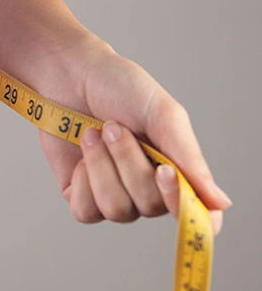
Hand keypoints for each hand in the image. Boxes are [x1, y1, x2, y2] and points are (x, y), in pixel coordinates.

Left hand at [34, 42, 230, 234]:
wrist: (71, 74)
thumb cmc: (120, 88)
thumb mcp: (163, 115)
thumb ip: (189, 158)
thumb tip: (220, 203)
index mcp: (175, 170)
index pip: (193, 216)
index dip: (186, 210)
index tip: (164, 173)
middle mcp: (145, 189)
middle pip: (149, 206)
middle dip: (129, 162)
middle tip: (115, 127)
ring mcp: (112, 194)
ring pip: (116, 209)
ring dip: (102, 166)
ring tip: (95, 133)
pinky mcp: (79, 195)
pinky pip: (85, 211)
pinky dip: (82, 180)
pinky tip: (82, 152)